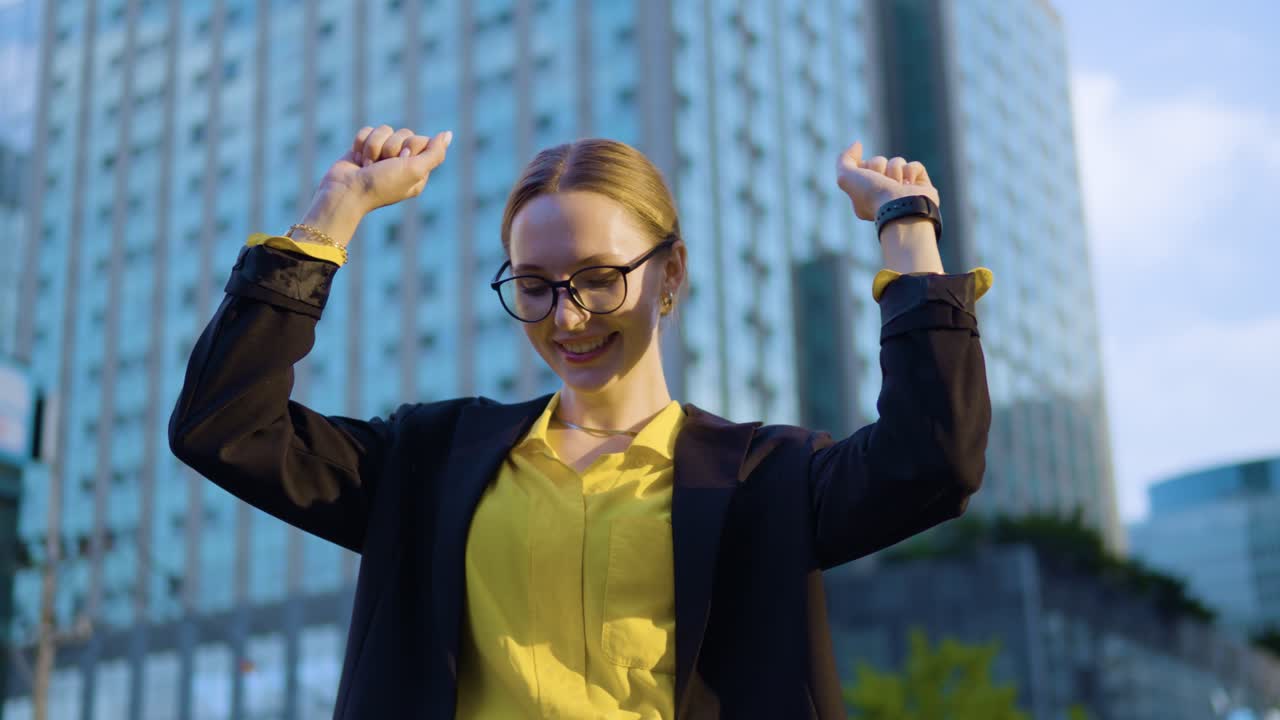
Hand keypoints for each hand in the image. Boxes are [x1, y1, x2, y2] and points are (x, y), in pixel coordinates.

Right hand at [318, 125, 453, 213]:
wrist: (345, 191)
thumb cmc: (382, 185)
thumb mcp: (414, 171)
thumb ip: (435, 153)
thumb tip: (448, 134)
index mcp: (418, 170)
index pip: (423, 140)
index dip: (410, 146)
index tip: (401, 161)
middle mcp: (401, 162)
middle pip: (404, 133)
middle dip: (390, 147)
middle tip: (382, 165)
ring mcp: (382, 155)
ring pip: (384, 129)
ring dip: (373, 147)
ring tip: (367, 166)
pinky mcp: (364, 148)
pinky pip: (367, 130)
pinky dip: (360, 144)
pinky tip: (357, 160)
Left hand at [835, 140, 939, 220]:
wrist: (901, 206)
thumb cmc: (872, 195)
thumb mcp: (846, 177)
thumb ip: (844, 159)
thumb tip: (857, 144)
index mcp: (866, 195)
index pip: (865, 166)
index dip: (865, 167)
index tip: (867, 178)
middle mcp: (884, 193)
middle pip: (880, 161)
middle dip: (880, 167)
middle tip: (883, 182)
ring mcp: (903, 190)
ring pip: (897, 162)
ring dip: (895, 170)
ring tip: (898, 186)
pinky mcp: (921, 186)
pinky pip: (915, 166)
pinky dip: (912, 172)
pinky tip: (910, 185)